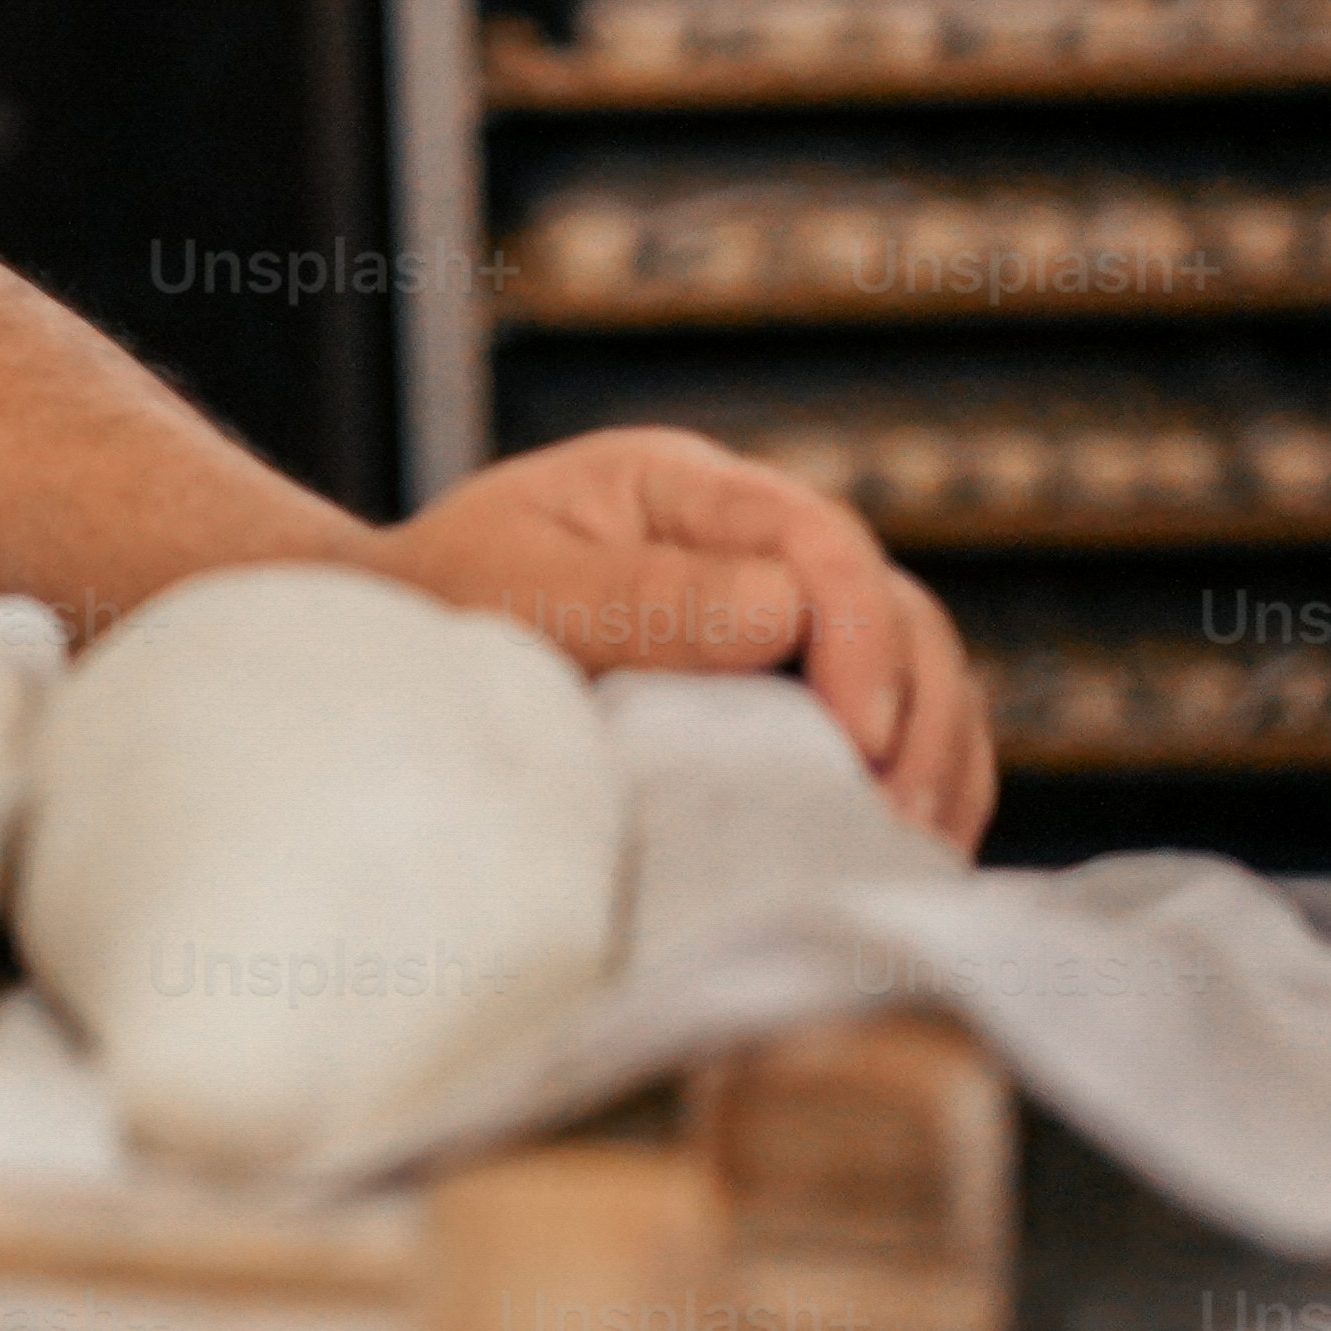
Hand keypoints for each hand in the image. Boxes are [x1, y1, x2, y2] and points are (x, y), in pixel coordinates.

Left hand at [381, 427, 994, 851]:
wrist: (395, 643)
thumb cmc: (441, 601)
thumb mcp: (517, 587)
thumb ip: (641, 597)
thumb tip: (782, 611)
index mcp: (683, 488)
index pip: (818, 540)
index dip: (859, 638)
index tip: (858, 739)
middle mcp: (747, 540)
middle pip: (892, 604)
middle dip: (917, 710)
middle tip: (900, 814)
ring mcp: (777, 609)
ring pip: (913, 664)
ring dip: (935, 752)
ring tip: (915, 842)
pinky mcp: (784, 682)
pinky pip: (888, 720)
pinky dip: (918, 774)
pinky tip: (911, 842)